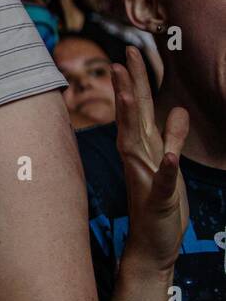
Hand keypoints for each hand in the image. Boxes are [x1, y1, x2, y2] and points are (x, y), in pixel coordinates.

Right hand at [112, 46, 189, 272]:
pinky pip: (162, 182)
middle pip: (132, 116)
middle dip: (128, 88)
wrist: (152, 244)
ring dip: (131, 120)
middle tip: (123, 58)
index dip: (135, 82)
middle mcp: (139, 158)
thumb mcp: (171, 165)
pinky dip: (165, 171)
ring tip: (126, 96)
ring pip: (138, 143)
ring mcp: (146, 178)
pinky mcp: (158, 200)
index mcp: (144, 148)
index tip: (129, 55)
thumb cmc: (159, 206)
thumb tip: (177, 111)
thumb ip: (173, 137)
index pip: (137, 109)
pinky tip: (170, 158)